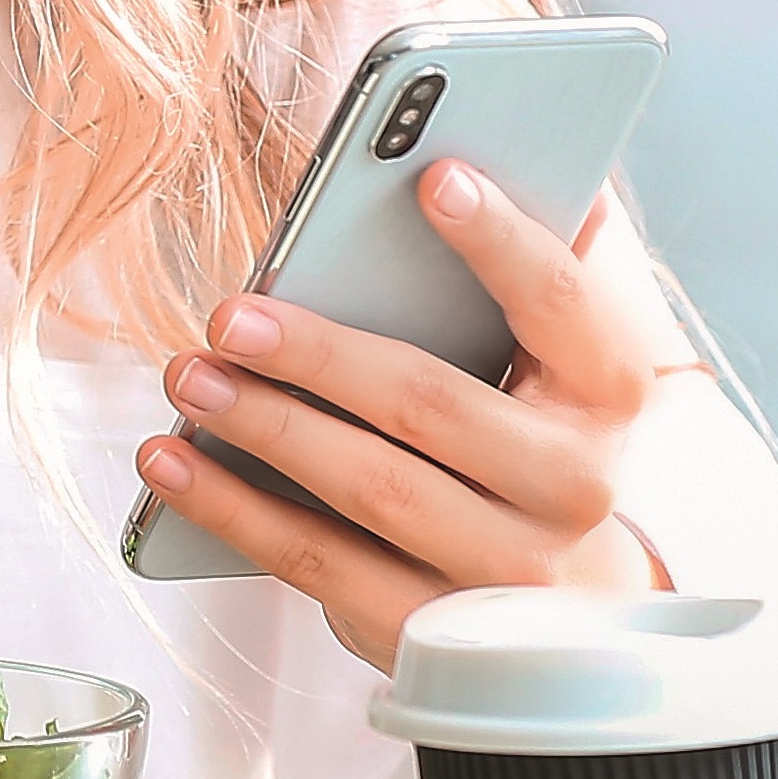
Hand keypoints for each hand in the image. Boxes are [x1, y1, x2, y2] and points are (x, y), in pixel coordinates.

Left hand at [134, 154, 687, 674]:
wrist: (563, 607)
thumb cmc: (533, 431)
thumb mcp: (555, 352)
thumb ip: (540, 255)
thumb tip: (506, 147)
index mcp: (608, 393)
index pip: (561, 304)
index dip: (502, 239)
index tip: (433, 174)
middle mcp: (574, 487)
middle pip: (433, 406)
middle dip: (320, 354)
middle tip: (227, 311)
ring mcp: (505, 571)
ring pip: (370, 492)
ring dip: (264, 428)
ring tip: (187, 373)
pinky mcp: (431, 631)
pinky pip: (317, 566)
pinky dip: (233, 511)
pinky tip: (170, 462)